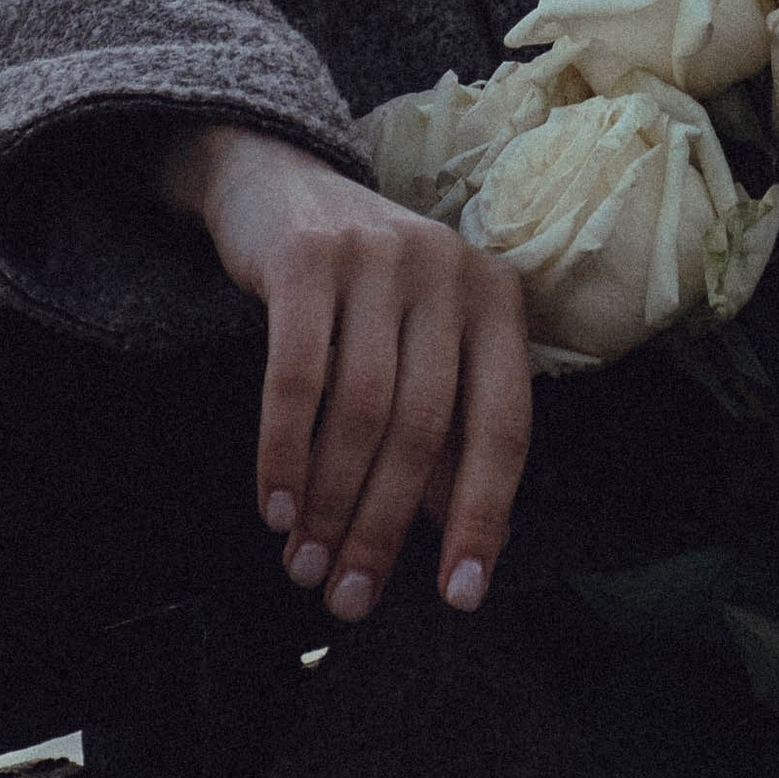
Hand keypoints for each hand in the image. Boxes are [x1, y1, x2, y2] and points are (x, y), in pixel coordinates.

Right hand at [157, 122, 530, 624]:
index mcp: (495, 297)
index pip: (504, 424)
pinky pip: (296, 376)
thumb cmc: (362, 288)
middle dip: (384, 527)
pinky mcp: (307, 257)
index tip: (460, 595)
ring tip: (304, 565)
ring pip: (361, 409)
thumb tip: (449, 534)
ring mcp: (378, 257)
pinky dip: (284, 452)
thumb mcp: (419, 342)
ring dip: (330, 503)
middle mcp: (448, 270)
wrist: (277, 180)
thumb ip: (443, 427)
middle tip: (349, 597)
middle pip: (424, 427)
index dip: (484, 516)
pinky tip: (274, 507)